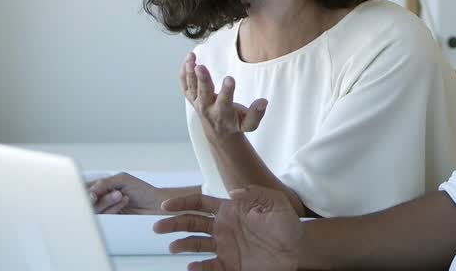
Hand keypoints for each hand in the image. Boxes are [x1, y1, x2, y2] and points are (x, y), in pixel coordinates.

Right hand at [88, 172, 165, 214]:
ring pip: (94, 210)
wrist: (155, 205)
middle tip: (111, 194)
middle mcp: (100, 198)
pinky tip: (124, 201)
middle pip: (85, 201)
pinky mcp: (110, 221)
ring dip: (107, 202)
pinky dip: (113, 209)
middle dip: (98, 197)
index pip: (84, 188)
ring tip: (120, 195)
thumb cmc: (141, 190)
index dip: (82, 192)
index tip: (91, 195)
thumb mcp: (122, 179)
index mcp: (101, 186)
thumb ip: (103, 183)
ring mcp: (104, 210)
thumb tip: (90, 191)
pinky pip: (104, 218)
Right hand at [154, 187, 300, 270]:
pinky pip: (208, 267)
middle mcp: (223, 228)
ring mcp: (225, 247)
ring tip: (174, 248)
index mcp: (230, 210)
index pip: (200, 203)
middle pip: (191, 223)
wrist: (297, 249)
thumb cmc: (287, 223)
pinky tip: (192, 267)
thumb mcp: (275, 202)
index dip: (182, 203)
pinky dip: (198, 268)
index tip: (165, 206)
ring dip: (181, 245)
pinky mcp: (230, 265)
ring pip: (195, 245)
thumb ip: (255, 195)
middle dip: (173, 224)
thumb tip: (233, 193)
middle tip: (157, 228)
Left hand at [182, 53, 268, 139]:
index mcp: (222, 113)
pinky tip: (187, 59)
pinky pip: (185, 85)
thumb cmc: (235, 124)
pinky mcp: (192, 97)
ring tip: (191, 59)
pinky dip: (184, 73)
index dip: (227, 91)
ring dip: (190, 73)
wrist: (218, 133)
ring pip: (192, 87)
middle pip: (204, 93)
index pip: (225, 101)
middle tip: (200, 67)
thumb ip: (256, 114)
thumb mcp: (249, 124)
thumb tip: (263, 102)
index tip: (230, 79)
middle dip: (203, 80)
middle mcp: (207, 108)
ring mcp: (198, 102)